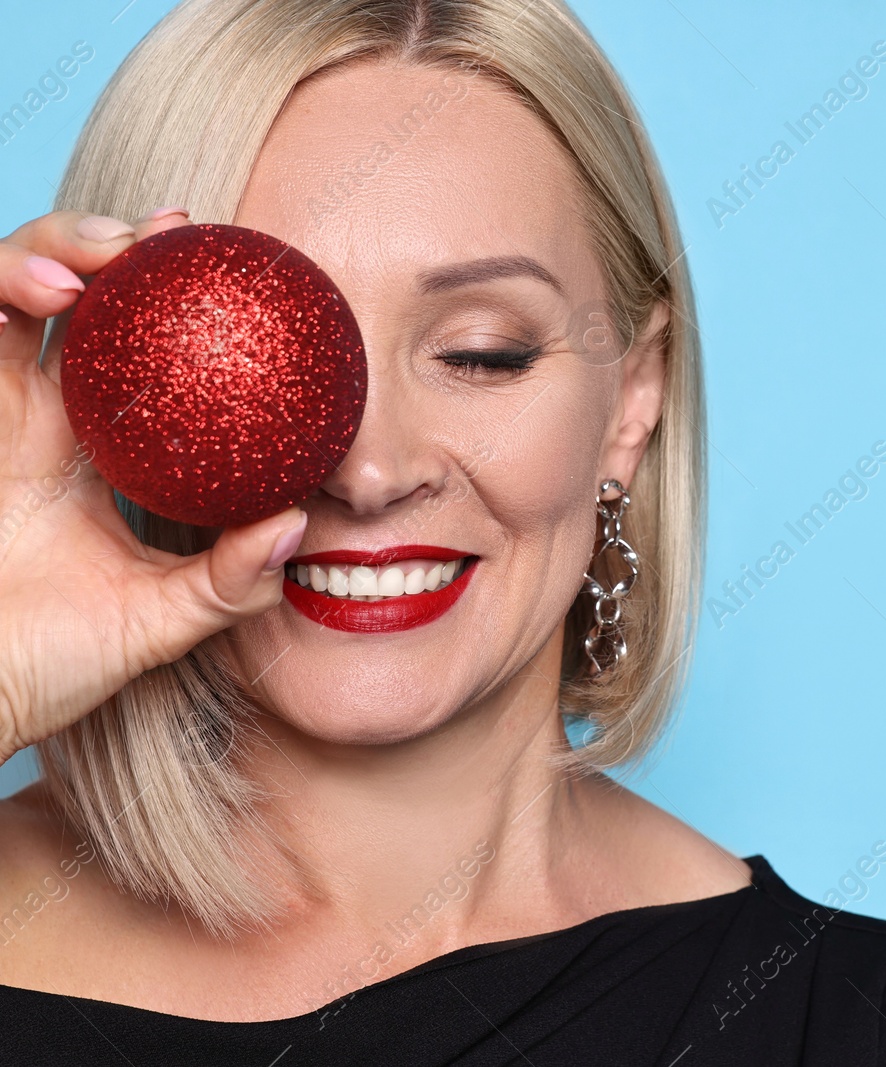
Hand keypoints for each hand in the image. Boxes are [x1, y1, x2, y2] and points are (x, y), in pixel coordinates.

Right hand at [0, 209, 306, 761]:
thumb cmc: (50, 662)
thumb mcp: (159, 621)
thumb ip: (228, 581)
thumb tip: (297, 528)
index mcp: (97, 448)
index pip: (135, 346)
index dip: (168, 295)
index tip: (226, 261)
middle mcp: (38, 416)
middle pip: (66, 293)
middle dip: (102, 240)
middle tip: (159, 235)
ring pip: (4, 292)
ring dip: (42, 251)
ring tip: (91, 264)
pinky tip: (39, 297)